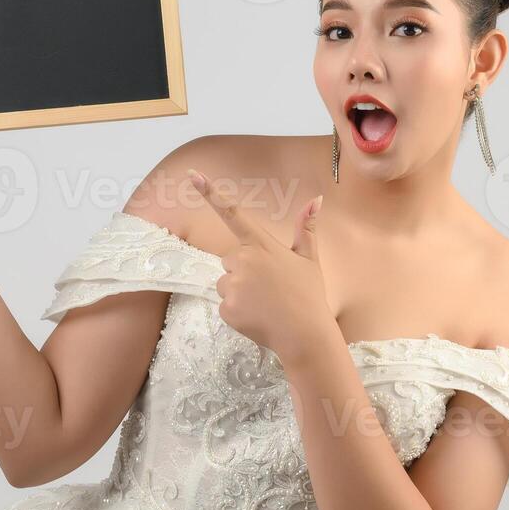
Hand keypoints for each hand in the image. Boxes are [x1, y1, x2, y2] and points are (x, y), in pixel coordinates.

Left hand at [187, 168, 333, 364]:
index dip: (210, 193)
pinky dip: (237, 312)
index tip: (192, 175)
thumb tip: (316, 199)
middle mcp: (244, 260)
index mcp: (262, 244)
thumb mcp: (310, 259)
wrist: (305, 334)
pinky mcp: (226, 307)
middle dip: (243, 272)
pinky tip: (256, 316)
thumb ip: (306, 228)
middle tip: (268, 288)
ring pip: (224, 283)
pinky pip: (224, 305)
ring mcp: (233, 284)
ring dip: (239, 293)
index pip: (232, 213)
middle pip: (229, 260)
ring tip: (264, 304)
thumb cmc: (309, 295)